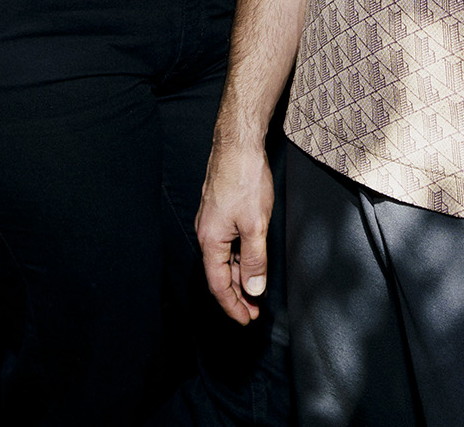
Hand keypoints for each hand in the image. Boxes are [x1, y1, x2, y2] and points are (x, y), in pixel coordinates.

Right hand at [196, 142, 273, 324]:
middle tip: (255, 311)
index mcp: (210, 240)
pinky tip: (252, 258)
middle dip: (238, 295)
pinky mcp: (220, 210)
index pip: (219, 285)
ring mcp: (212, 221)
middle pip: (220, 274)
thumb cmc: (244, 178)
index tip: (247, 320)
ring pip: (225, 257)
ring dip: (240, 276)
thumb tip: (253, 289)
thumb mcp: (255, 224)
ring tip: (256, 290)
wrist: (238, 143)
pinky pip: (228, 243)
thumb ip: (254, 260)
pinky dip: (239, 256)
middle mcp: (206, 233)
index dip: (233, 306)